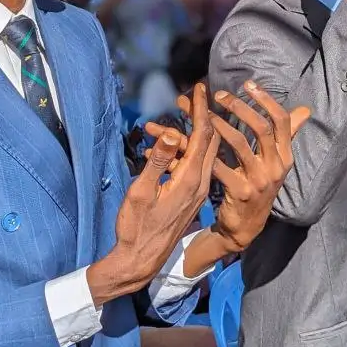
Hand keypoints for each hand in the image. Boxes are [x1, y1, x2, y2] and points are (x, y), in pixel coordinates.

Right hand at [92, 84, 220, 299]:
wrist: (141, 260)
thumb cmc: (136, 227)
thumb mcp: (141, 192)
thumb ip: (158, 162)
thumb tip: (170, 133)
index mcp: (189, 179)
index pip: (203, 136)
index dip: (202, 109)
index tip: (200, 87)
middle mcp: (199, 183)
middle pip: (209, 141)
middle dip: (202, 115)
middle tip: (191, 95)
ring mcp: (196, 191)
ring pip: (202, 153)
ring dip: (191, 132)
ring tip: (177, 114)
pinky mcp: (190, 197)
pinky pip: (193, 165)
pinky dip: (183, 150)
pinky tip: (165, 145)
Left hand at [201, 81, 310, 251]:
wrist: (246, 225)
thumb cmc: (259, 186)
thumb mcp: (276, 162)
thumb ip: (287, 135)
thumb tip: (304, 110)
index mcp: (285, 156)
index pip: (281, 121)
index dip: (265, 100)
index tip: (248, 84)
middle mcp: (276, 167)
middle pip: (261, 128)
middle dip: (240, 107)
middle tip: (220, 95)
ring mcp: (260, 180)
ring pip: (240, 143)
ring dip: (220, 125)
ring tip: (204, 113)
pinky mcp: (241, 192)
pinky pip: (222, 166)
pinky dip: (207, 152)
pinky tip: (194, 141)